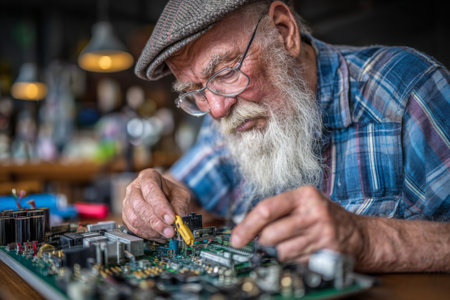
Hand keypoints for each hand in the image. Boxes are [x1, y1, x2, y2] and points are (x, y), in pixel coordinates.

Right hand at [122, 169, 190, 240]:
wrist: (166, 199)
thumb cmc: (172, 194)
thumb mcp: (181, 196)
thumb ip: (180, 206)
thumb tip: (178, 221)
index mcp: (148, 177)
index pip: (150, 189)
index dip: (160, 206)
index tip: (171, 218)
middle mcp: (134, 188)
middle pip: (139, 205)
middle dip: (156, 221)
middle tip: (170, 231)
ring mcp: (128, 203)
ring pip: (135, 219)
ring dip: (152, 230)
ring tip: (167, 234)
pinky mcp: (126, 217)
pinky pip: (133, 228)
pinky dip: (147, 235)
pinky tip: (159, 235)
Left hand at [230, 186, 365, 262]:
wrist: (358, 234)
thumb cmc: (323, 217)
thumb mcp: (303, 204)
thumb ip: (276, 212)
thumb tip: (245, 229)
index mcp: (304, 195)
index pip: (266, 209)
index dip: (246, 226)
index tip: (235, 239)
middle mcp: (313, 212)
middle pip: (270, 234)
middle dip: (261, 243)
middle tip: (263, 244)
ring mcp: (321, 234)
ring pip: (280, 252)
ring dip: (277, 253)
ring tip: (289, 244)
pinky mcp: (326, 253)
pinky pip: (295, 262)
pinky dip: (292, 261)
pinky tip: (301, 252)